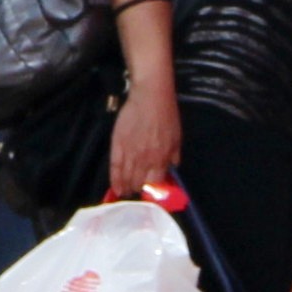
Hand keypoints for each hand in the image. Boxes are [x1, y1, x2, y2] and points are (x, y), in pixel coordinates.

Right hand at [106, 76, 180, 199]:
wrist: (150, 96)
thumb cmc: (166, 114)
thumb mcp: (177, 137)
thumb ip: (174, 155)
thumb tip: (172, 169)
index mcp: (162, 158)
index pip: (156, 183)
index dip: (152, 191)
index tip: (149, 194)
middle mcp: (146, 159)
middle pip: (140, 182)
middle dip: (138, 190)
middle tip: (135, 194)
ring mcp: (131, 152)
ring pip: (127, 177)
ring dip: (126, 188)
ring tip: (125, 194)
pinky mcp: (118, 144)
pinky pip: (115, 167)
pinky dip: (115, 179)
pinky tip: (115, 188)